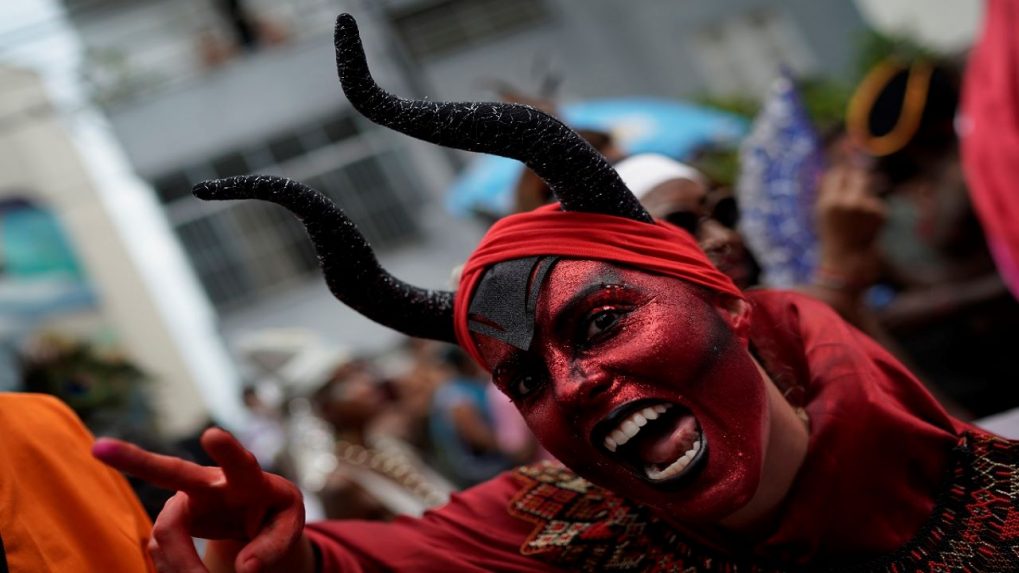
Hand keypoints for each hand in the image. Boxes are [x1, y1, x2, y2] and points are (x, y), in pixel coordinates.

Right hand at [92, 428, 309, 572]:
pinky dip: (175, 569)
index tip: (211, 434)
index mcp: (247, 478)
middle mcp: (210, 482)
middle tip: (100, 449)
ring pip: (165, 533)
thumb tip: (246, 568)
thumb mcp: (289, 523)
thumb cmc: (275, 512)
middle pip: (170, 472)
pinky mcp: (172, 521)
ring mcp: (185, 501)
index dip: (226, 449)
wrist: (255, 516)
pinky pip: (161, 550)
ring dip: (181, 566)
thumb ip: (275, 544)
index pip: (239, 462)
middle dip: (135, 459)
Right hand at [815, 165, 886, 288]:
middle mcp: (847, 202)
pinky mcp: (881, 213)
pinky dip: (873, 211)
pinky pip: (877, 203)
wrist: (848, 262)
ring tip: (858, 219)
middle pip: (858, 175)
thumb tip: (838, 169)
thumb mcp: (822, 214)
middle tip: (856, 187)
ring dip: (865, 198)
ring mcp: (866, 207)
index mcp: (828, 203)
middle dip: (858, 178)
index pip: (837, 174)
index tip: (843, 176)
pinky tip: (866, 226)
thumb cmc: (832, 237)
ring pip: (869, 190)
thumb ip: (829, 191)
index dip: (841, 175)